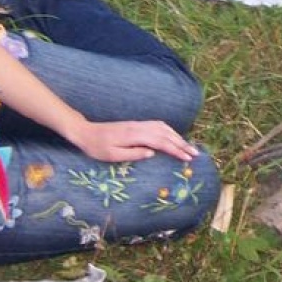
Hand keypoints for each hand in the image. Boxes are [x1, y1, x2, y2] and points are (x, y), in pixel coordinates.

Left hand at [71, 119, 198, 163]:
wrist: (86, 132)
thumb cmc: (97, 147)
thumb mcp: (112, 155)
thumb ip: (133, 154)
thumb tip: (152, 153)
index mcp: (135, 135)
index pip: (161, 142)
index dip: (175, 150)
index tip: (187, 158)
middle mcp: (139, 127)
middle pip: (166, 134)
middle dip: (182, 144)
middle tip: (195, 154)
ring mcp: (139, 124)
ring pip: (164, 128)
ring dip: (178, 136)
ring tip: (188, 147)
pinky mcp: (137, 124)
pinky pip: (158, 125)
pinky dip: (170, 130)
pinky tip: (173, 136)